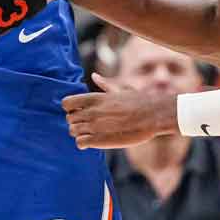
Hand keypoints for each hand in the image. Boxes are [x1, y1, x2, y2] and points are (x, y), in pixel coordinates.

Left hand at [62, 72, 178, 148]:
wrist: (153, 115)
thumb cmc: (139, 101)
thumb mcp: (120, 89)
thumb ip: (104, 85)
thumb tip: (94, 76)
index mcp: (94, 98)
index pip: (66, 103)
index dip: (71, 108)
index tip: (80, 111)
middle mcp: (91, 111)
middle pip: (69, 119)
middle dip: (77, 122)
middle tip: (89, 124)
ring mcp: (94, 126)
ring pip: (73, 131)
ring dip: (80, 133)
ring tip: (92, 133)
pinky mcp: (100, 140)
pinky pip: (80, 143)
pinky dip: (83, 143)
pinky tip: (93, 141)